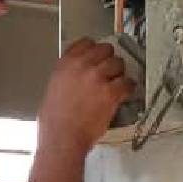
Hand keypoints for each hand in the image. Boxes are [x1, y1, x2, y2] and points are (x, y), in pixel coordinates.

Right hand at [38, 39, 135, 154]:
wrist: (62, 138)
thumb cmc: (54, 121)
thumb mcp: (54, 88)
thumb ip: (67, 76)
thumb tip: (78, 76)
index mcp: (65, 64)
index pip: (85, 43)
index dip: (94, 49)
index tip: (98, 55)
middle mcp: (81, 66)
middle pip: (105, 50)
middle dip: (109, 60)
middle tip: (110, 71)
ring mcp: (97, 77)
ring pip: (118, 64)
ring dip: (119, 73)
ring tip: (118, 83)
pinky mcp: (110, 92)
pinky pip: (127, 82)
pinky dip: (128, 88)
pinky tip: (125, 93)